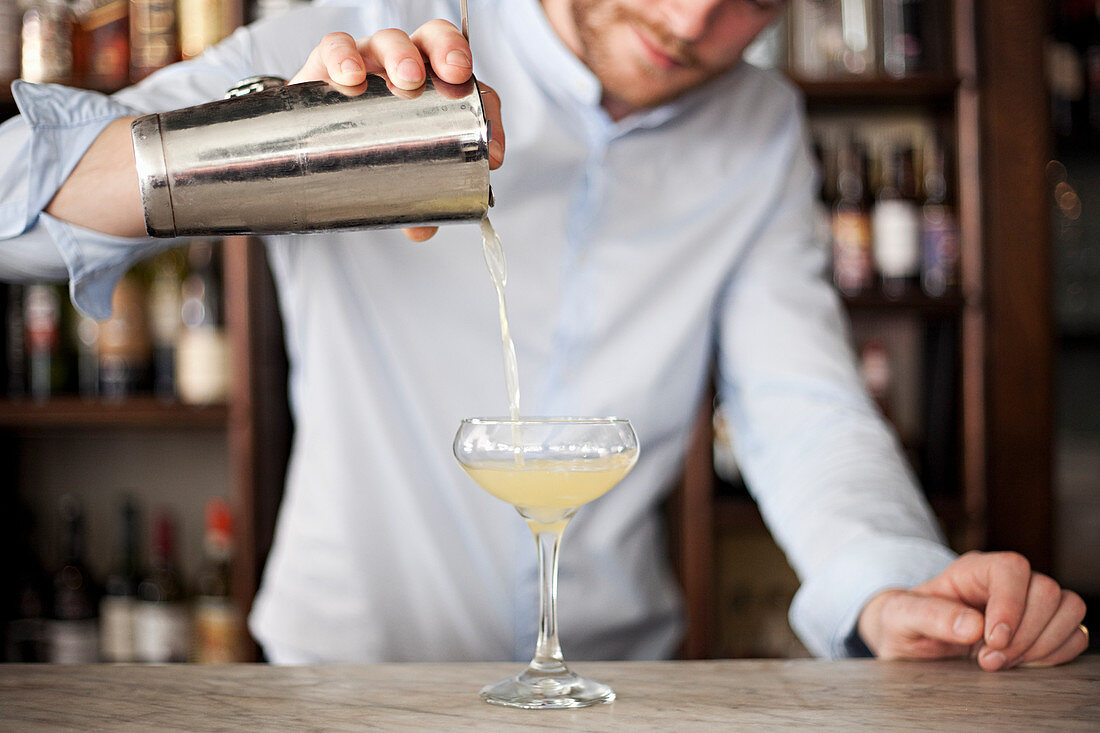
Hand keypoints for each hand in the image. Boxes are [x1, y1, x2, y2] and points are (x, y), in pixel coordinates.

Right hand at [289, 22, 504, 241]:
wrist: (312, 142)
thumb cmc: (370, 151)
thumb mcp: (400, 177)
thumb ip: (414, 201)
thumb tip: (422, 230)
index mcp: (435, 86)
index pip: (472, 83)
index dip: (487, 106)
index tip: (491, 151)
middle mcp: (406, 65)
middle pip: (435, 41)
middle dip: (450, 52)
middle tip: (455, 76)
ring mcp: (368, 61)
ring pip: (390, 39)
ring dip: (402, 54)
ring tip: (407, 80)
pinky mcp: (325, 65)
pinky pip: (334, 47)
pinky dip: (343, 56)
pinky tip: (349, 77)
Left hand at [857, 551, 1087, 670]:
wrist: (910, 640)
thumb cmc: (903, 623)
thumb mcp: (899, 617)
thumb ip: (928, 616)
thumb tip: (972, 626)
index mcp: (972, 570)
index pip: (1011, 568)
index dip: (1010, 605)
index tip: (992, 641)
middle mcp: (1005, 581)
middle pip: (1046, 590)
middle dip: (1024, 634)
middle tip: (989, 660)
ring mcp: (1028, 603)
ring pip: (1068, 608)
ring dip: (1044, 644)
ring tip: (1005, 663)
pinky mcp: (1042, 628)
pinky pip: (1074, 633)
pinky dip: (1058, 653)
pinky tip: (1024, 664)